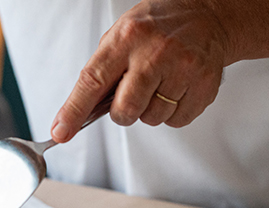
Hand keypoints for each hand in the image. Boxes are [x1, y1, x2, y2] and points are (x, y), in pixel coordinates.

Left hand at [51, 0, 228, 142]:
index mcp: (127, 37)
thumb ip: (101, 71)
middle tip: (130, 96)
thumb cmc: (157, 28)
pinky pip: (176, 121)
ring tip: (159, 84)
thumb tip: (76, 114)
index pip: (92, 81)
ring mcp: (183, 69)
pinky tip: (175, 88)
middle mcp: (155, 52)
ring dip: (149, 111)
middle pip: (125, 110)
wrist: (207, 15)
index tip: (61, 132)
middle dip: (122, 113)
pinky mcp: (205, 85)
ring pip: (152, 118)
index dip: (73, 111)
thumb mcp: (121, 36)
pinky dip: (172, 113)